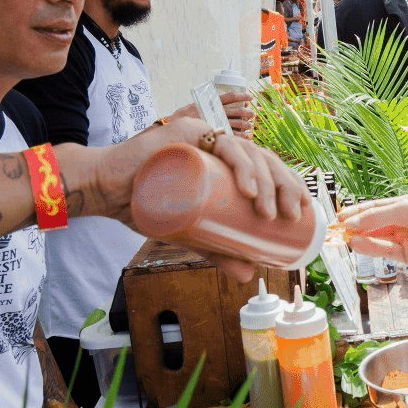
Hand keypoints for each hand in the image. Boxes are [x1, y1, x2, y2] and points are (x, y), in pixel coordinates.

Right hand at [56, 116, 308, 280]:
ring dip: (268, 181)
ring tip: (271, 211)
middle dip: (286, 186)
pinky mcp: (187, 132)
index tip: (302, 211)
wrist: (106, 192)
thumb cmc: (147, 206)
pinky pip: (223, 145)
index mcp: (225, 162)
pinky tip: (251, 190)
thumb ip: (217, 250)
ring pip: (250, 152)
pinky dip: (242, 166)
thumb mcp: (191, 232)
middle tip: (292, 216)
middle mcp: (218, 144)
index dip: (289, 184)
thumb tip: (248, 274)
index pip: (267, 167)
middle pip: (264, 158)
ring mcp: (204, 134)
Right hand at [168, 92, 254, 136]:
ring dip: (246, 125)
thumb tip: (227, 102)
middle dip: (248, 113)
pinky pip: (231, 135)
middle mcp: (215, 111)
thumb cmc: (187, 114)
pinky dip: (241, 136)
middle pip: (237, 110)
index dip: (242, 96)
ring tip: (250, 126)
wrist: (174, 125)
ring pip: (237, 123)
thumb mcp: (198, 103)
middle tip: (253, 115)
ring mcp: (215, 122)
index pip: (231, 96)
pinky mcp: (214, 132)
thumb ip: (211, 103)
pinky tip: (247, 137)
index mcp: (212, 101)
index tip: (251, 97)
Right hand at [339, 194, 407, 270]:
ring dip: (360, 238)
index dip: (357, 211)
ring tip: (343, 236)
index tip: (339, 216)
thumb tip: (352, 223)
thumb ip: (378, 216)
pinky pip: (385, 251)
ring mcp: (407, 240)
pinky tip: (356, 243)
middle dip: (355, 226)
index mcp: (406, 204)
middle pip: (374, 224)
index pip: (376, 207)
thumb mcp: (406, 209)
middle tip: (335, 229)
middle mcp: (405, 222)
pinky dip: (370, 247)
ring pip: (377, 239)